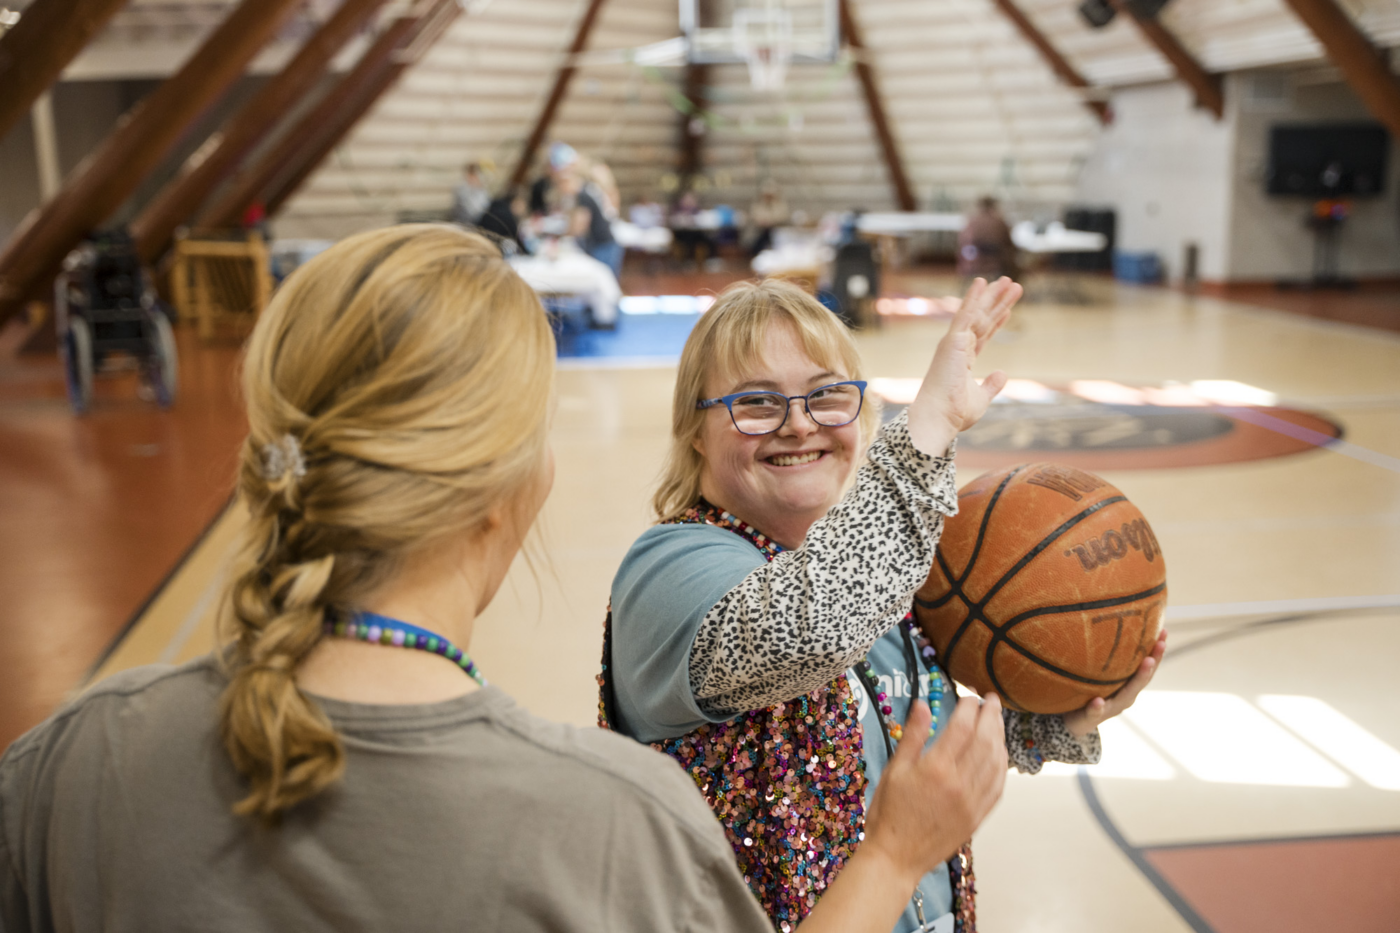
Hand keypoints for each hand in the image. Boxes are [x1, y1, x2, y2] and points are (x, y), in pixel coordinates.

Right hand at [862, 694, 1007, 886]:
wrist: (896, 857)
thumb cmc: (888, 813)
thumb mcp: (894, 770)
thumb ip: (913, 736)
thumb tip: (923, 704)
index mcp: (935, 769)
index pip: (962, 727)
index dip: (970, 707)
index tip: (970, 696)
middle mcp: (959, 784)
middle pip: (985, 740)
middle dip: (992, 716)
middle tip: (993, 700)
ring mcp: (972, 802)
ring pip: (996, 762)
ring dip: (1000, 737)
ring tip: (998, 721)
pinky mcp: (978, 817)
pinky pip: (998, 786)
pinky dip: (1003, 765)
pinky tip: (1000, 754)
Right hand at [907, 277, 1021, 454]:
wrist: (938, 417)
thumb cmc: (954, 413)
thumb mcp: (981, 398)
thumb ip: (992, 385)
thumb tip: (1002, 373)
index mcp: (962, 360)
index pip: (984, 335)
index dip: (997, 321)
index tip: (1008, 310)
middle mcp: (957, 348)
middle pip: (982, 320)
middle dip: (997, 302)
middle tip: (1010, 284)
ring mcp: (954, 343)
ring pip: (977, 314)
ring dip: (993, 296)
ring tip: (1008, 280)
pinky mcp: (952, 341)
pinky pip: (966, 315)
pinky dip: (974, 298)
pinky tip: (982, 282)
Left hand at [1063, 628, 1167, 737]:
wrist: (1071, 722)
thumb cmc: (1089, 692)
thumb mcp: (1098, 673)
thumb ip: (1105, 655)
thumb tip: (1110, 619)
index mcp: (1126, 685)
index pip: (1144, 666)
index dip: (1156, 651)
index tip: (1164, 631)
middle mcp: (1123, 697)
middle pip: (1140, 680)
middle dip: (1152, 663)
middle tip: (1161, 645)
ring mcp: (1109, 709)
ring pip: (1124, 696)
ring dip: (1136, 681)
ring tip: (1145, 663)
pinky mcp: (1090, 718)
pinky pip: (1094, 713)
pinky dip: (1097, 707)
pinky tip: (1098, 701)